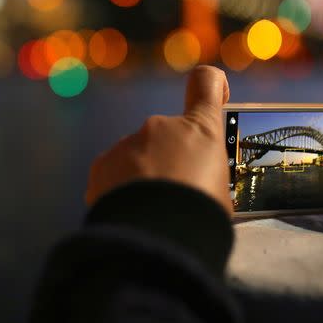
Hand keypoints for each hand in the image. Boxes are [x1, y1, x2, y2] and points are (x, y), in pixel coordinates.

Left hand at [86, 65, 231, 213]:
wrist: (154, 239)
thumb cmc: (198, 218)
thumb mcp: (220, 194)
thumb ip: (205, 175)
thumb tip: (193, 184)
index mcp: (199, 130)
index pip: (206, 83)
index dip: (213, 85)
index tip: (216, 94)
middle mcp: (161, 127)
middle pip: (169, 137)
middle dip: (170, 162)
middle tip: (176, 198)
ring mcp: (128, 143)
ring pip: (139, 158)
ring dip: (143, 179)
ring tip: (150, 213)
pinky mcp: (102, 164)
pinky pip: (114, 175)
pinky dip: (121, 191)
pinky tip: (129, 215)